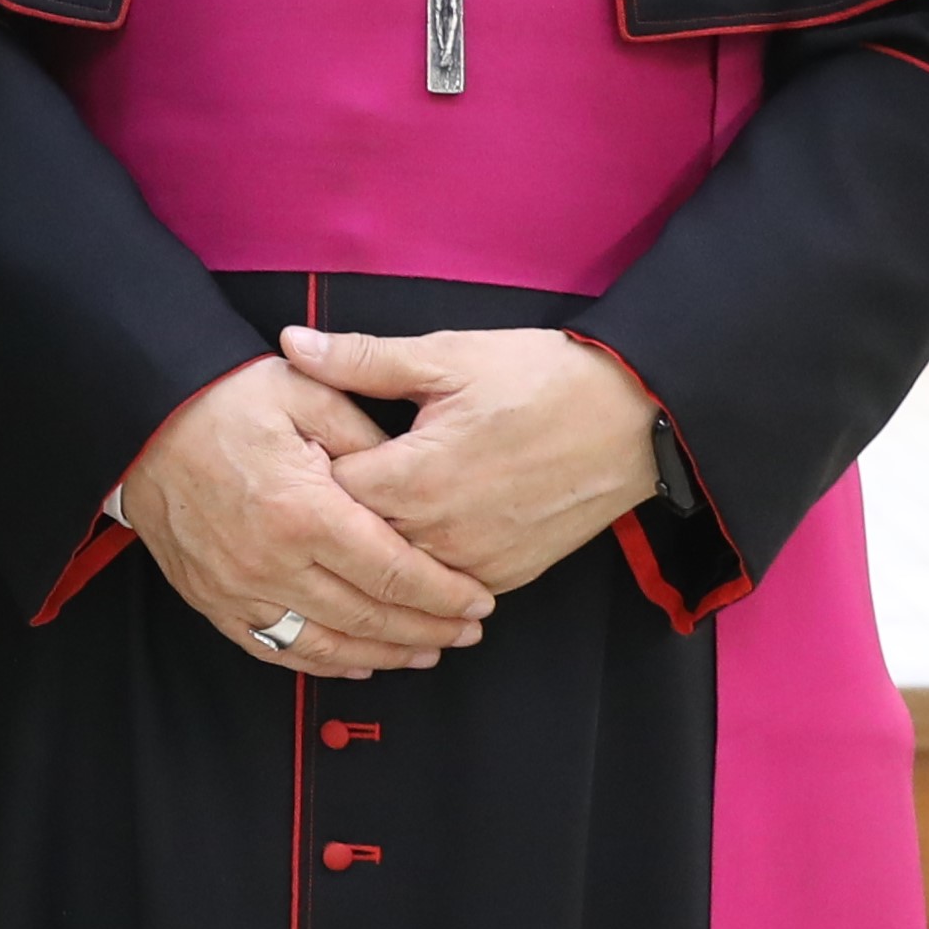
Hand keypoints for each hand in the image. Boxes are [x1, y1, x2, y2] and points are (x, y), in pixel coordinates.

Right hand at [113, 357, 499, 680]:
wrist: (143, 418)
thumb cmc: (225, 400)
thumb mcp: (307, 395)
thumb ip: (367, 440)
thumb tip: (412, 484)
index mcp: (303, 511)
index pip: (392, 572)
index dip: (443, 594)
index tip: (478, 602)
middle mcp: (271, 563)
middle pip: (367, 616)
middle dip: (427, 630)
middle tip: (467, 632)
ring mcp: (238, 589)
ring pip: (326, 644)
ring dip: (383, 654)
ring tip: (426, 652)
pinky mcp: (213, 601)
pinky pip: (275, 648)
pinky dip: (322, 662)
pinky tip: (357, 661)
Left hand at [288, 323, 660, 598]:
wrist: (636, 418)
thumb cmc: (543, 378)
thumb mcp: (448, 355)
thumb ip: (363, 359)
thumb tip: (292, 343)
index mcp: (413, 478)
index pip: (325, 494)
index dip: (308, 472)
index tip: (304, 454)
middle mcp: (438, 535)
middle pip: (354, 541)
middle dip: (334, 516)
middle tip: (320, 491)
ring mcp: (474, 565)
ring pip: (397, 572)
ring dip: (378, 548)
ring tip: (368, 515)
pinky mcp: (506, 577)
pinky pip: (444, 586)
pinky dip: (425, 568)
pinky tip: (418, 538)